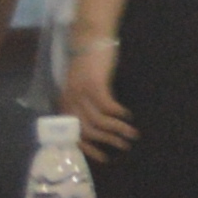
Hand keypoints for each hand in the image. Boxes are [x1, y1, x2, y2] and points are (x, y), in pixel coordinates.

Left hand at [62, 32, 136, 151]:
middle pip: (88, 131)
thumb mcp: (81, 87)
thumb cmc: (88, 64)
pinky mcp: (94, 84)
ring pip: (99, 122)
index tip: (104, 158)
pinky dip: (118, 114)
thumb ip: (84, 104)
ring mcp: (81, 93)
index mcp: (66, 104)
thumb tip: (99, 125)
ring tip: (132, 134)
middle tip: (125, 146)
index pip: (73, 134)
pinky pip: (107, 106)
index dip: (88, 149)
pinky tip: (128, 115)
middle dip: (107, 142)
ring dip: (117, 131)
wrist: (89, 39)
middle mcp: (71, 101)